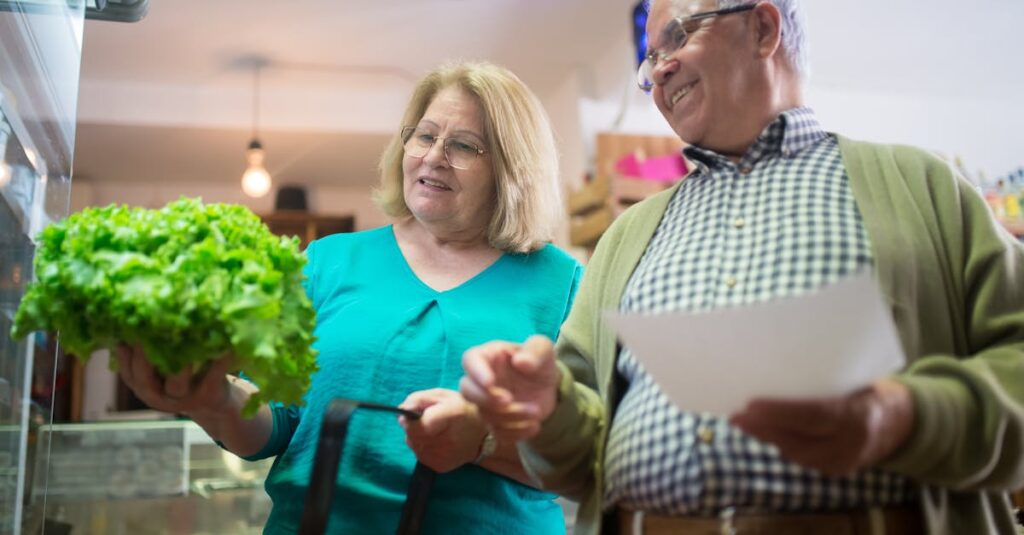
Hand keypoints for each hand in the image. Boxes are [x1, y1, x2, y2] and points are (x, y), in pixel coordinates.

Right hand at [115, 344, 233, 417]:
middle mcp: (161, 397)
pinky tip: (223, 345)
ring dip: (176, 364)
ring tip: (178, 340)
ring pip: (176, 384)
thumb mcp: (162, 370)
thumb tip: (133, 320)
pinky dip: (217, 361)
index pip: (129, 374)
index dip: (124, 357)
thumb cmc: (183, 378)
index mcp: (146, 389)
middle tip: (144, 334)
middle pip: (145, 381)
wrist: (214, 406)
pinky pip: (212, 377)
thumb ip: (149, 353)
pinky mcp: (208, 395)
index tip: (123, 335)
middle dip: (142, 358)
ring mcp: (185, 399)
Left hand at [399, 389, 486, 472]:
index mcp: (453, 415)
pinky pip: (419, 455)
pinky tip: (434, 442)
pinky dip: (422, 447)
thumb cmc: (461, 410)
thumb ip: (419, 399)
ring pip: (414, 445)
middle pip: (414, 435)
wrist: (483, 436)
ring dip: (416, 437)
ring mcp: (445, 455)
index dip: (411, 419)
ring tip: (431, 431)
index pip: (422, 424)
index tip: (412, 414)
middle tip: (424, 421)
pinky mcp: (440, 466)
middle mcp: (449, 439)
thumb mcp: (443, 395)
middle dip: (412, 427)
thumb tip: (402, 411)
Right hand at [460, 335, 560, 442]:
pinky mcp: (496, 422)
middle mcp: (481, 380)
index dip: (476, 372)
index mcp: (488, 356)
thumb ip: (535, 350)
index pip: (470, 360)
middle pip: (467, 390)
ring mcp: (486, 403)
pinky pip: (497, 432)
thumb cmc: (539, 361)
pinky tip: (535, 426)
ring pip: (484, 414)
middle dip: (486, 399)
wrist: (547, 387)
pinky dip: (516, 432)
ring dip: (509, 416)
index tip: (490, 383)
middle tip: (509, 400)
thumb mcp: (543, 350)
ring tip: (536, 411)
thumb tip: (521, 361)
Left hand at [729, 378, 914, 475]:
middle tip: (736, 415)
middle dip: (763, 428)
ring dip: (767, 436)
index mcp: (858, 416)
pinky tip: (762, 431)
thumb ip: (824, 376)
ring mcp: (844, 462)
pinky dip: (781, 443)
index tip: (751, 405)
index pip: (814, 416)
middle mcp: (852, 444)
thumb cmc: (870, 390)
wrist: (901, 422)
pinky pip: (803, 458)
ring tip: (742, 421)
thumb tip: (780, 356)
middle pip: (799, 440)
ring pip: (796, 453)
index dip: (780, 412)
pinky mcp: (836, 469)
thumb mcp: (856, 379)